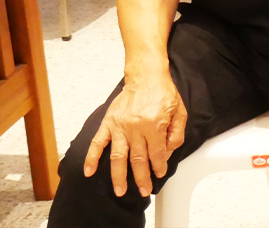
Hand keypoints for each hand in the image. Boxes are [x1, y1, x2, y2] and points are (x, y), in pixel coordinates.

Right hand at [84, 73, 186, 196]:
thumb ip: (177, 133)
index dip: (159, 166)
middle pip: (138, 159)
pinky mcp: (108, 123)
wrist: (146, 76)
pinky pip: (98, 143)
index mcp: (155, 125)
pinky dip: (92, 158)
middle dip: (141, 178)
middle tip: (143, 191)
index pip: (157, 154)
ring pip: (118, 157)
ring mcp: (120, 127)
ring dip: (119, 176)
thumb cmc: (163, 93)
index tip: (159, 174)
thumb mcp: (179, 112)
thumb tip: (168, 153)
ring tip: (120, 190)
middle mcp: (136, 128)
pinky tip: (89, 171)